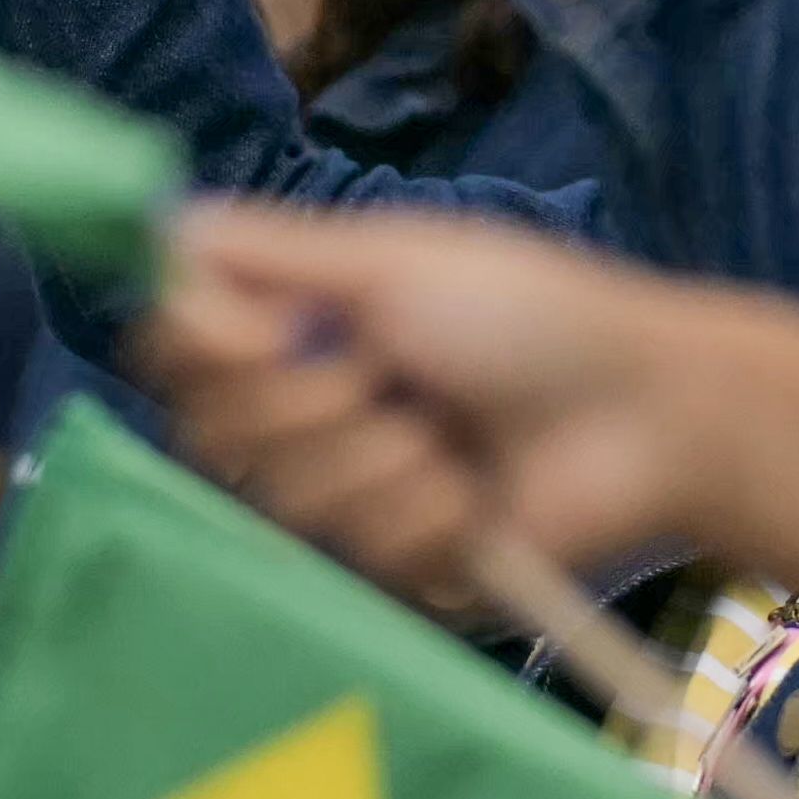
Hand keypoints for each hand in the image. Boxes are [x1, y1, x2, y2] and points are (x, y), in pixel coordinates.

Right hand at [138, 202, 798, 618]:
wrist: (646, 415)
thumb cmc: (531, 316)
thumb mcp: (391, 260)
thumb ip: (265, 252)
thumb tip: (151, 226)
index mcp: (295, 330)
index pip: (174, 350)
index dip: (205, 345)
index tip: (267, 325)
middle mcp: (304, 415)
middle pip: (211, 431)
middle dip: (309, 397)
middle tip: (392, 370)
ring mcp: (346, 500)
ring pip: (281, 498)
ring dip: (380, 457)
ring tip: (451, 433)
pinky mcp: (392, 572)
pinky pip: (356, 554)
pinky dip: (424, 514)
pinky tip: (477, 494)